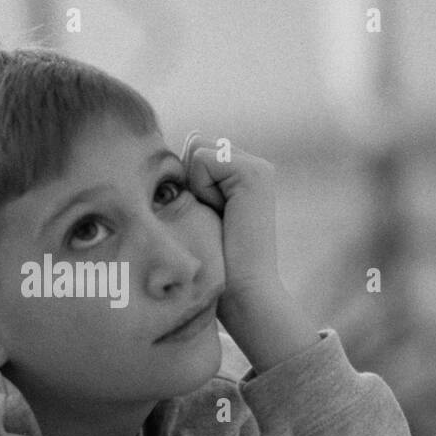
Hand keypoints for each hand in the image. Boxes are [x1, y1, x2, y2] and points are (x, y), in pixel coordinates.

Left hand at [181, 131, 319, 370]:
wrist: (243, 290)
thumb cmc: (214, 264)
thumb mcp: (198, 215)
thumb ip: (192, 183)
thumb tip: (178, 148)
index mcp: (242, 175)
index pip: (194, 151)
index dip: (187, 183)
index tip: (207, 219)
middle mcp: (254, 166)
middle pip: (194, 145)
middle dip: (190, 181)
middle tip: (211, 219)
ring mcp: (257, 167)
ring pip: (197, 149)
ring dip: (195, 186)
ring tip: (217, 218)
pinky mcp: (253, 172)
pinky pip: (202, 159)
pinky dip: (201, 187)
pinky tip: (222, 213)